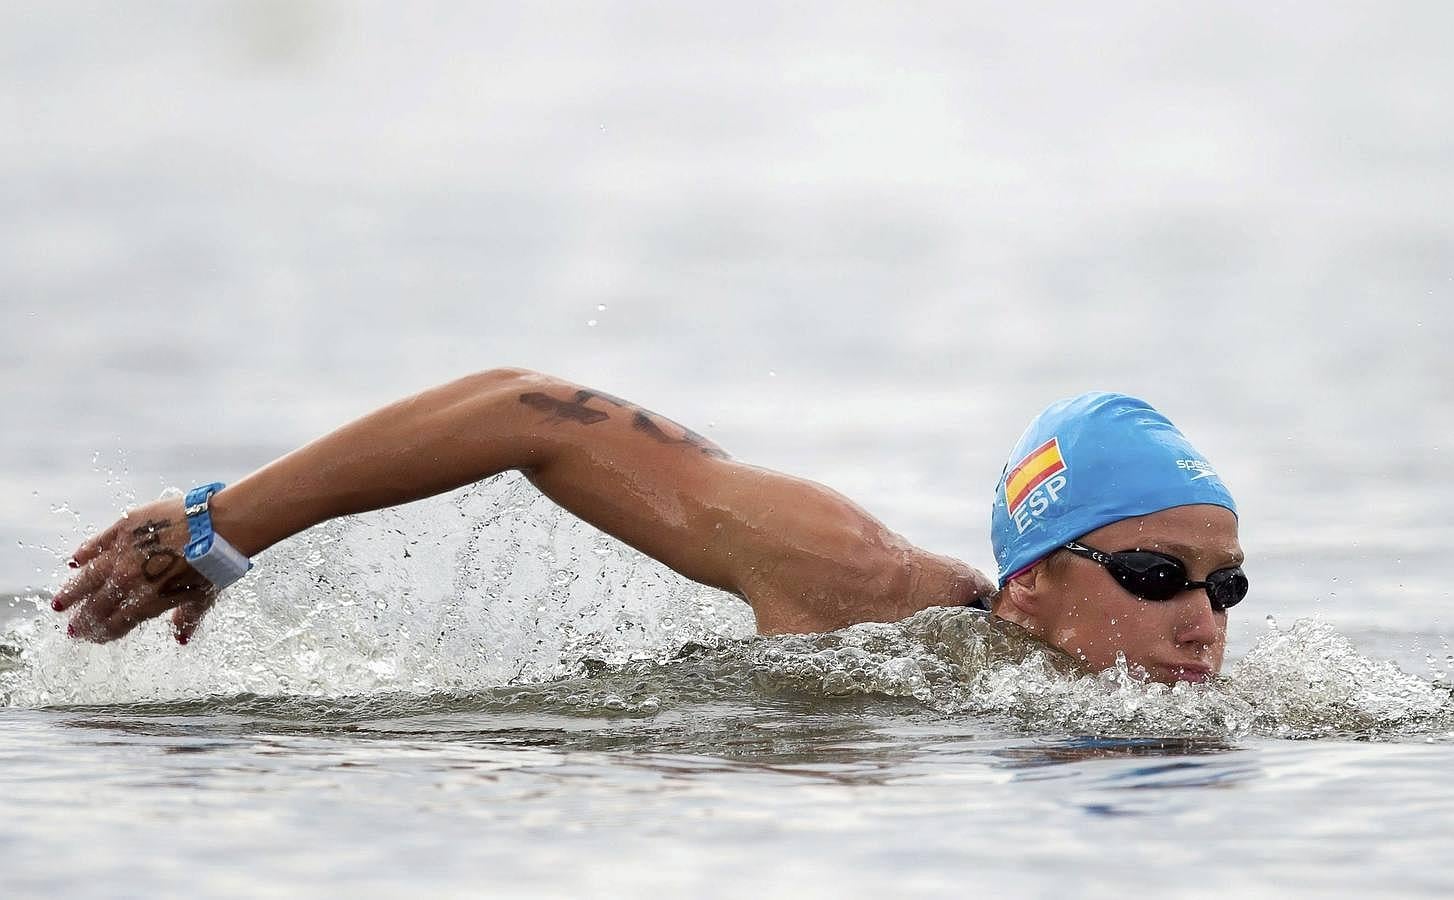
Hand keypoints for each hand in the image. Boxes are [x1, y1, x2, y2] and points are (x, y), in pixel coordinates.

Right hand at [52, 497, 217, 643]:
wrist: (216, 527)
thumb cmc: (214, 564)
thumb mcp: (203, 598)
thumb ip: (186, 619)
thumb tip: (180, 638)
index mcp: (146, 602)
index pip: (114, 625)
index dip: (102, 633)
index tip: (93, 637)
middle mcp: (127, 581)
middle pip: (95, 606)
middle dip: (83, 619)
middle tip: (73, 627)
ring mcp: (122, 553)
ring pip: (86, 577)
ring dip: (71, 592)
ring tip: (59, 604)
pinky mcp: (123, 528)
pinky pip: (96, 542)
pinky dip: (84, 552)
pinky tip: (74, 560)